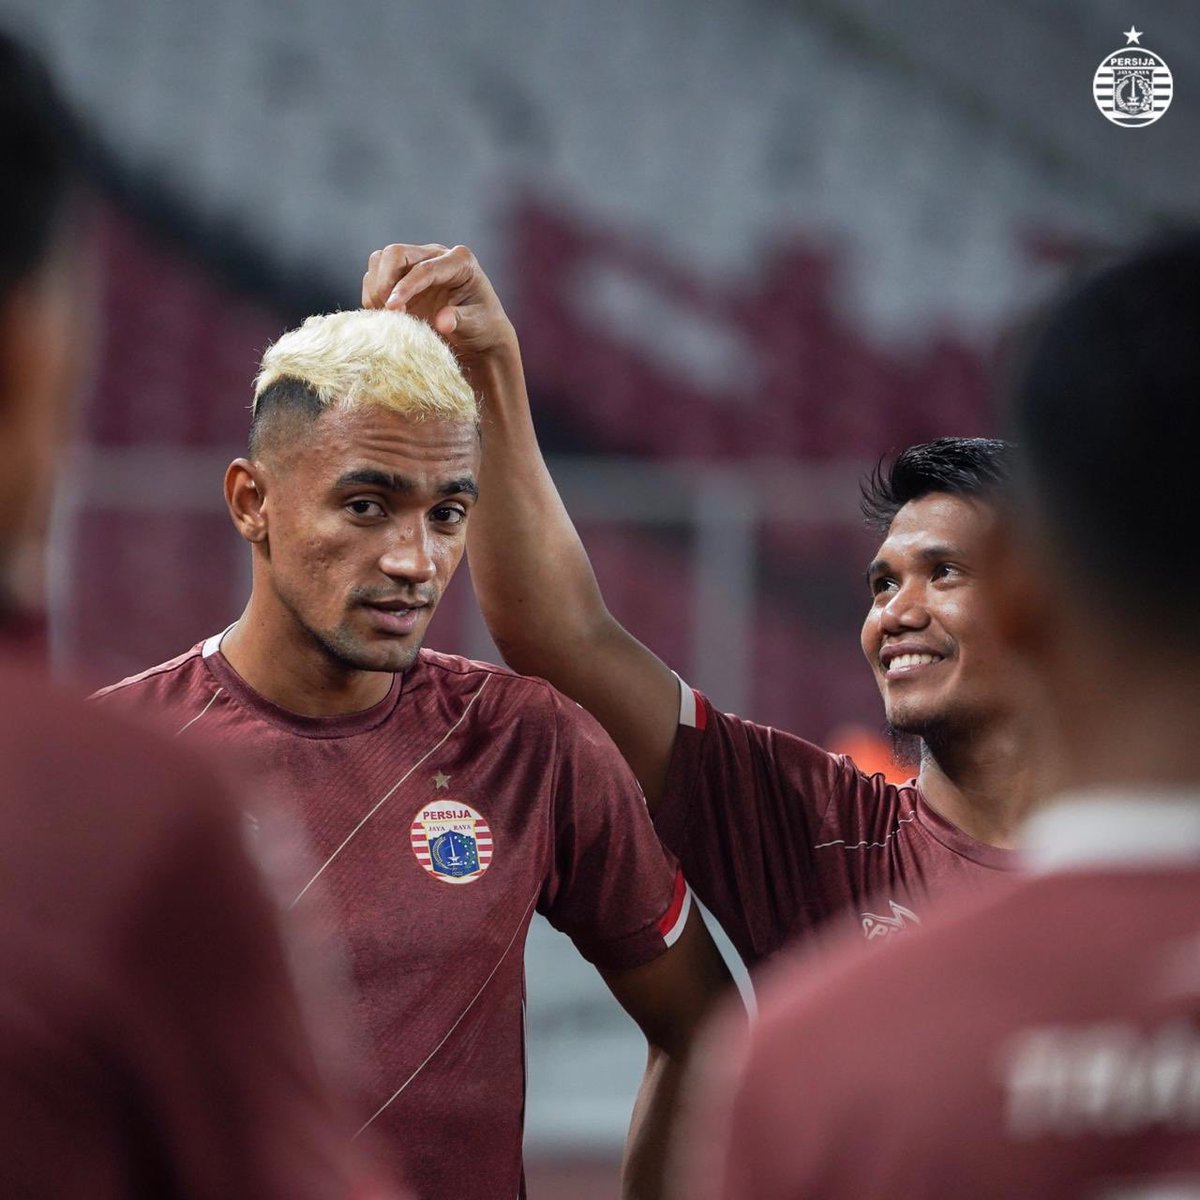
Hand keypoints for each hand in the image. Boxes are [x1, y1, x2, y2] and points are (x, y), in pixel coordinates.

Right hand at [361, 243, 516, 367]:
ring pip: (380, 261)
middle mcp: (435, 255)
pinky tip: (384, 316)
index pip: (425, 268)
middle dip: (384, 281)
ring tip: (387, 316)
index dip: (405, 287)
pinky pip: (375, 278)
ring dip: (375, 288)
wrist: (478, 336)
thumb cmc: (483, 328)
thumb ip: (460, 320)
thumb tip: (442, 321)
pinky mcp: (401, 279)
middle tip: (388, 312)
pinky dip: (373, 296)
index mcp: (459, 261)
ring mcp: (416, 265)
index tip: (392, 308)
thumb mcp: (477, 325)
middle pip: (395, 253)